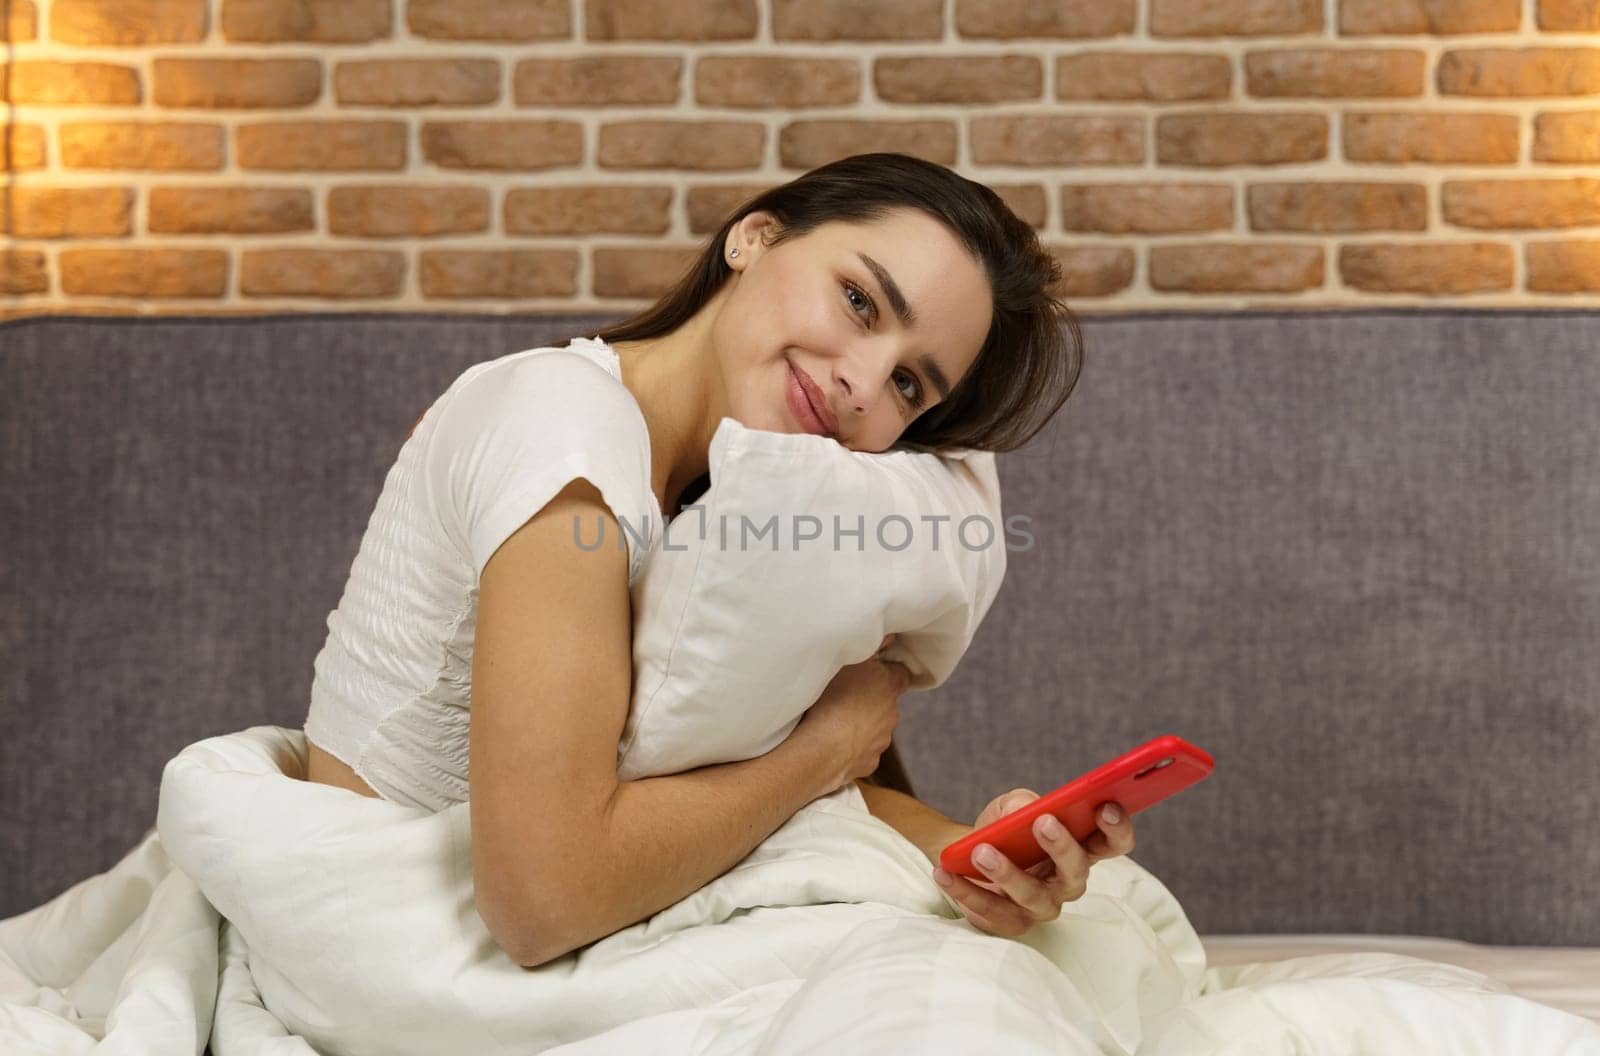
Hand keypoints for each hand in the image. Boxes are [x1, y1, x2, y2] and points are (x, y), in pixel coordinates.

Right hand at [795, 634, 911, 796]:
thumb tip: (892, 632)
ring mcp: (881, 742)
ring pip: (874, 727)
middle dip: (870, 698)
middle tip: (844, 694)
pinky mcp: (868, 764)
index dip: (889, 670)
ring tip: (833, 720)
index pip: (902, 673)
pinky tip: (831, 742)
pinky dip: (850, 746)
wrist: (820, 751)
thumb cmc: (831, 699)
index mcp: (889, 686)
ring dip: (860, 723)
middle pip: (885, 702)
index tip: (875, 669)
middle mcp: (891, 714)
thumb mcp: (849, 661)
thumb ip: (873, 645)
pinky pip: (860, 751)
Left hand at [931, 788, 1134, 938]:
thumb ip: (1022, 804)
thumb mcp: (1012, 805)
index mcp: (1081, 848)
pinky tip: (946, 872)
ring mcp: (1041, 906)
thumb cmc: (1003, 827)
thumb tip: (1025, 812)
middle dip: (1062, 847)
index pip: (1113, 843)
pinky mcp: (1011, 922)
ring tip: (981, 851)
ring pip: (1034, 898)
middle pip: (1076, 872)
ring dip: (1008, 874)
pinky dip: (967, 892)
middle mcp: (1068, 882)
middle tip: (1043, 822)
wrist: (966, 852)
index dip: (1117, 828)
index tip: (1106, 806)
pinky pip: (992, 913)